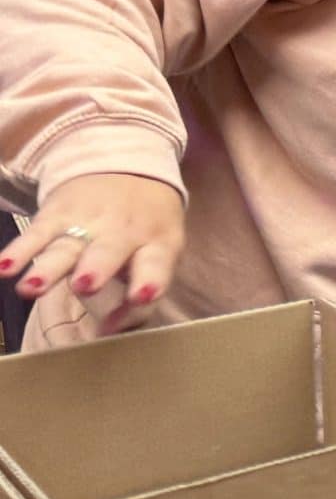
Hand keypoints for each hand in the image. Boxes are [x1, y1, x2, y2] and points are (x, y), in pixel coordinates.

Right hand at [0, 174, 185, 332]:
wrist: (128, 165)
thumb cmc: (145, 226)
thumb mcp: (158, 252)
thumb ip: (138, 294)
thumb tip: (111, 333)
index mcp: (157, 242)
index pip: (156, 264)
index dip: (150, 280)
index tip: (142, 296)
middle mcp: (124, 231)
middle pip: (108, 252)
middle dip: (96, 269)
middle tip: (84, 285)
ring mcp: (88, 221)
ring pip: (66, 246)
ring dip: (48, 267)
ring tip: (31, 289)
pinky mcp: (57, 214)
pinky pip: (36, 234)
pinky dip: (18, 251)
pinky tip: (4, 268)